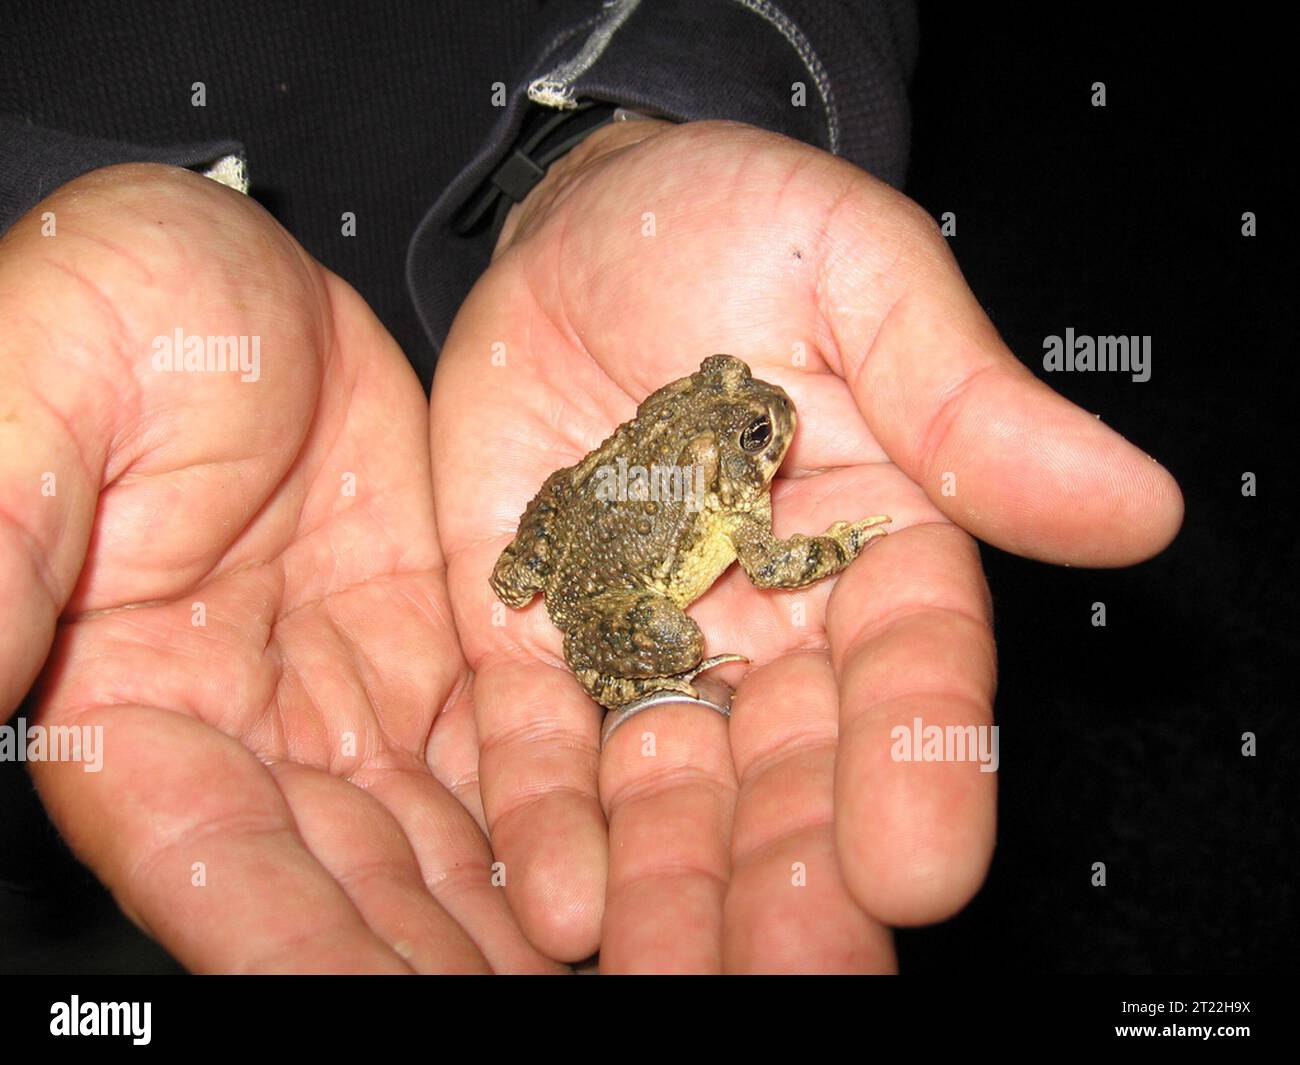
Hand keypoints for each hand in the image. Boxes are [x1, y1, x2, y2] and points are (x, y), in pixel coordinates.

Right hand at [1, 165, 558, 971]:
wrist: (238, 267)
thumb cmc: (106, 302)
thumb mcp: (37, 405)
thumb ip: (4, 558)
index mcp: (125, 700)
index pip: (214, 863)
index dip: (291, 947)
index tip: (366, 1004)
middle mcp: (240, 727)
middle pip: (341, 882)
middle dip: (422, 960)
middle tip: (525, 1014)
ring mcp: (340, 694)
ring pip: (429, 840)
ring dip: (494, 919)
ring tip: (579, 974)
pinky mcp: (426, 644)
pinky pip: (492, 750)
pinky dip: (541, 818)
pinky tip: (597, 873)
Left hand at [432, 119, 1182, 970]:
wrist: (585, 219)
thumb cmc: (738, 228)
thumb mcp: (861, 277)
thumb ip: (966, 401)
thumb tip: (1129, 505)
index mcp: (878, 542)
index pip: (914, 676)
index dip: (923, 767)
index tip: (921, 866)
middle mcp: (771, 618)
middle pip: (794, 767)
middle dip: (794, 875)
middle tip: (793, 980)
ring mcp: (648, 633)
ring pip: (672, 782)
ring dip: (670, 884)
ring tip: (657, 974)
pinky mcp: (533, 627)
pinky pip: (542, 733)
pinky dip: (546, 812)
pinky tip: (555, 895)